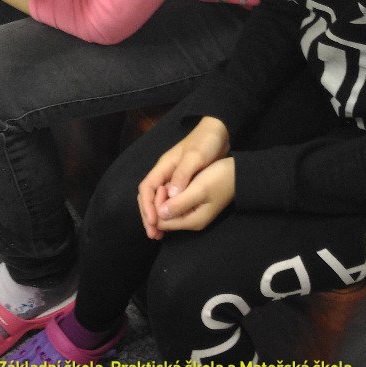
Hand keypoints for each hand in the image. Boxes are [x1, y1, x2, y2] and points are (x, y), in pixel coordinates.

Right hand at [137, 116, 229, 239]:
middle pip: (148, 196)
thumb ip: (182, 176)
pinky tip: (172, 223)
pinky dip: (168, 212)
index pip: (146, 188)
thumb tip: (169, 198)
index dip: (147, 206)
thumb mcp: (195, 158)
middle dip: (148, 215)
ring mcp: (174, 177)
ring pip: (159, 199)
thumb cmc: (206, 142)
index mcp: (164, 166)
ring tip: (159, 234)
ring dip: (158, 217)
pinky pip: (170, 199)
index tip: (152, 222)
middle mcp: (166, 172)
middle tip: (153, 235)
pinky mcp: (183, 181)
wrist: (219, 131)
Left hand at [153, 156, 234, 232]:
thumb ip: (179, 203)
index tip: (164, 188)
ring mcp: (192, 214)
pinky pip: (175, 204)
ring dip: (164, 198)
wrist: (238, 173)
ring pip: (168, 211)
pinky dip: (170, 196)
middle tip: (165, 184)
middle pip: (163, 218)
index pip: (161, 222)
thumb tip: (159, 213)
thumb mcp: (198, 190)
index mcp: (191, 221)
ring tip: (170, 183)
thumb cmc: (218, 179)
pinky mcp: (193, 205)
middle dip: (159, 202)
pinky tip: (174, 184)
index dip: (157, 206)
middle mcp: (190, 221)